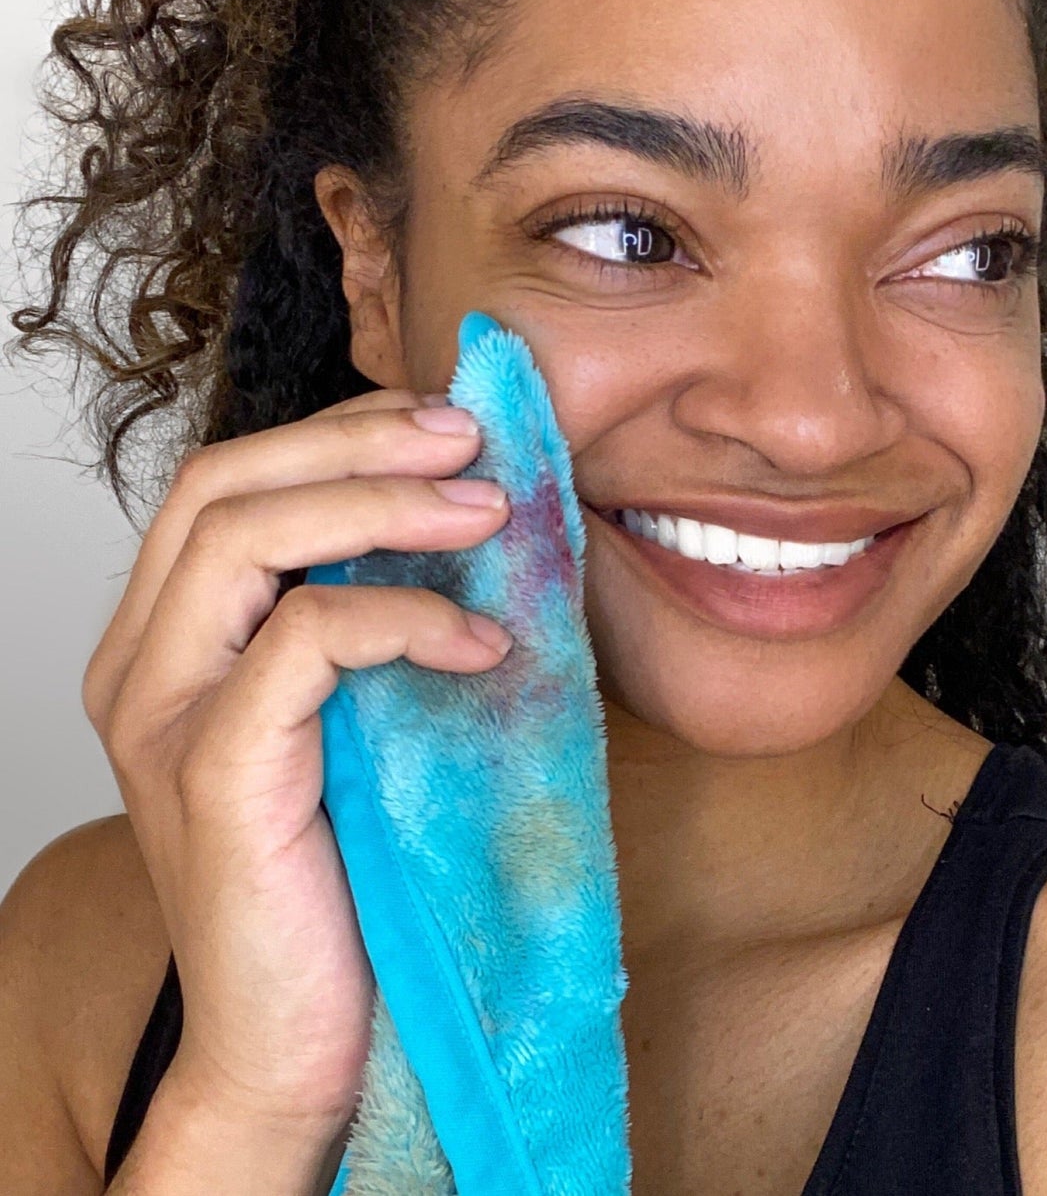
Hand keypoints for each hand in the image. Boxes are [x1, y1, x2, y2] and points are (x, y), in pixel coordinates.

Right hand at [84, 389, 511, 1128]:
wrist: (298, 1035)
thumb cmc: (341, 868)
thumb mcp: (353, 713)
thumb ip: (366, 619)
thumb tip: (464, 509)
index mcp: (169, 641)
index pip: (226, 482)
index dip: (334, 432)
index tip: (439, 422)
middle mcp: (144, 667)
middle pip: (222, 485)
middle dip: (357, 442)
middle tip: (470, 438)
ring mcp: (166, 721)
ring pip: (249, 539)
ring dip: (385, 505)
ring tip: (491, 510)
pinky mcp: (217, 776)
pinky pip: (305, 641)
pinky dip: (404, 619)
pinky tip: (484, 642)